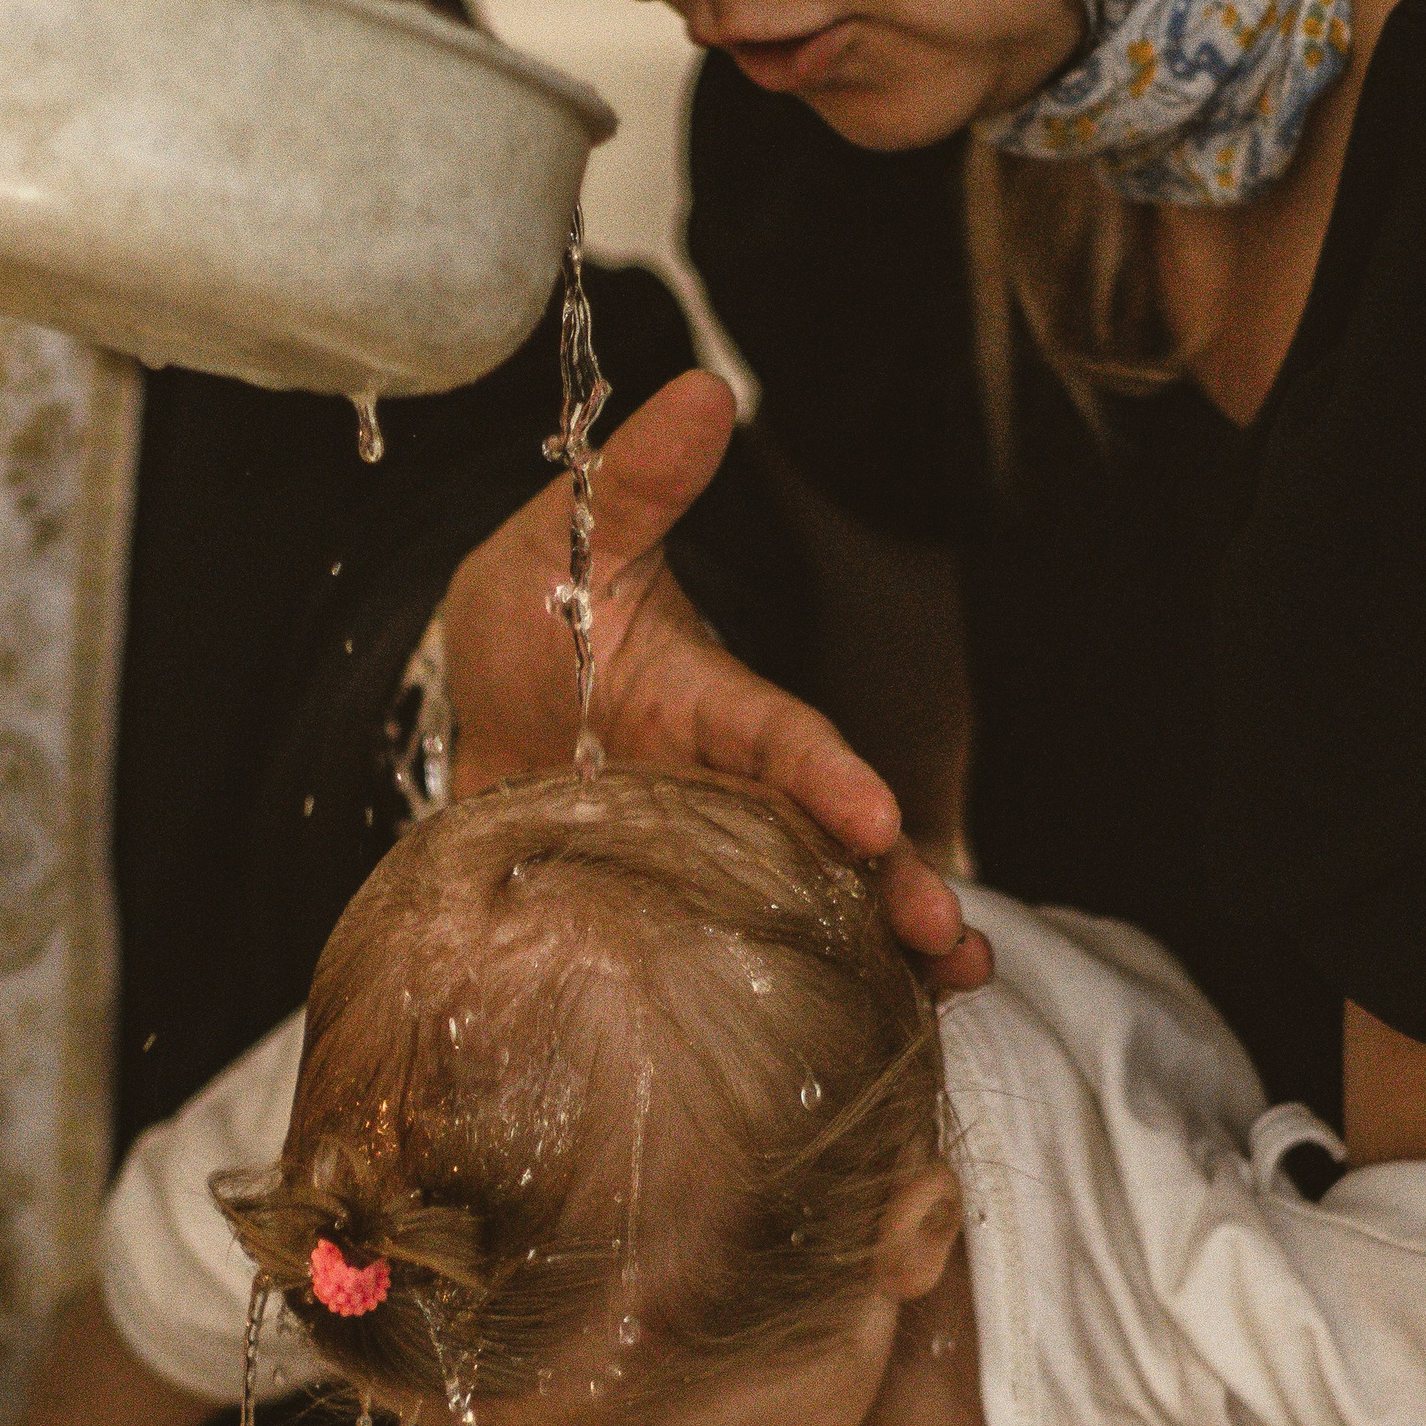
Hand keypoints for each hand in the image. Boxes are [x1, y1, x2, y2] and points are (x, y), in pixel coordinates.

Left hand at [437, 367, 988, 988]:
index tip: (872, 814)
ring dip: (879, 953)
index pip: (784, 740)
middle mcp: (729, 789)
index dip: (829, 777)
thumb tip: (701, 391)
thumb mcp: (564, 542)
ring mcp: (707, 856)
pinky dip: (801, 993)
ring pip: (813, 905)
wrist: (474, 709)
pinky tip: (859, 1034)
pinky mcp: (674, 910)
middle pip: (829, 842)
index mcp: (712, 705)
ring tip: (945, 997)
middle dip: (894, 886)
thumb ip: (633, 482)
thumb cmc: (532, 616)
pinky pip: (741, 955)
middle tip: (950, 942)